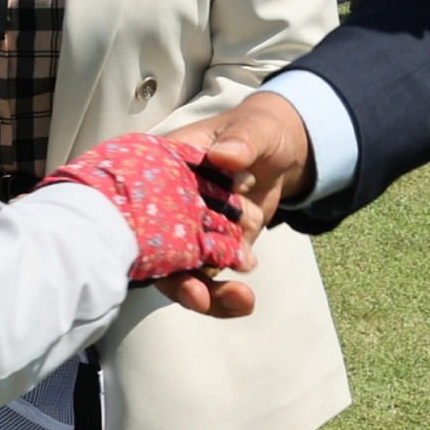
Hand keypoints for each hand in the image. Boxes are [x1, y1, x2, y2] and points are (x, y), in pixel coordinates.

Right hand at [151, 95, 314, 313]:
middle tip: (200, 298)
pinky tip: (244, 299)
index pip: (146, 206)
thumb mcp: (253, 129)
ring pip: (188, 272)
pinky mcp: (217, 249)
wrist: (284, 149)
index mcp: (168, 171)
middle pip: (162, 250)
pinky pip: (214, 278)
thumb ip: (240, 141)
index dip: (149, 235)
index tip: (167, 262)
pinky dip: (227, 294)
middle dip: (178, 279)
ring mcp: (194, 231)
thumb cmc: (259, 130)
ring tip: (240, 300)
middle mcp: (173, 206)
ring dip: (209, 293)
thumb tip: (224, 156)